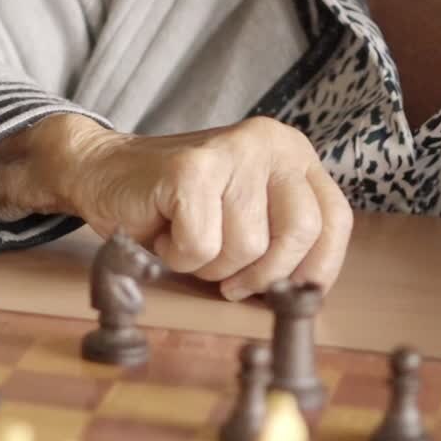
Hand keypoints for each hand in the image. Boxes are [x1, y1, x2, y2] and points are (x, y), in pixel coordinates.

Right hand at [27, 114, 352, 299]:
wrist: (104, 172)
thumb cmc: (178, 208)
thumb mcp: (247, 219)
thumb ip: (282, 242)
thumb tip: (309, 297)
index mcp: (293, 154)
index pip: (335, 220)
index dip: (317, 268)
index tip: (289, 293)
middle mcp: (271, 143)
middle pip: (300, 234)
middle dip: (261, 274)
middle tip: (226, 277)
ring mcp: (233, 151)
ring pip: (246, 248)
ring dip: (209, 265)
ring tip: (186, 238)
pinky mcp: (193, 168)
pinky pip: (203, 246)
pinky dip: (178, 256)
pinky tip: (164, 230)